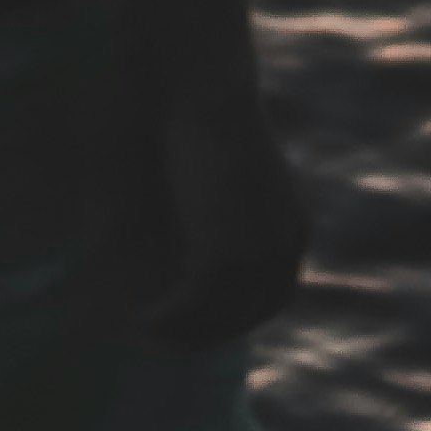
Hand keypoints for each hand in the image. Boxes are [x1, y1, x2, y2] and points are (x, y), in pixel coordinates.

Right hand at [149, 83, 305, 348]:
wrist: (206, 91)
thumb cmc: (212, 117)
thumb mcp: (232, 175)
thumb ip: (228, 212)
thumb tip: (202, 238)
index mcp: (292, 231)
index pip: (271, 298)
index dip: (235, 318)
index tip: (199, 324)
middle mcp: (282, 252)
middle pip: (244, 318)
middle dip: (205, 335)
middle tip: (165, 340)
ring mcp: (255, 260)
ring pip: (215, 321)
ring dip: (178, 334)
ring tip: (144, 332)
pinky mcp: (221, 259)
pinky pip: (189, 308)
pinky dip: (163, 321)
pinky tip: (138, 319)